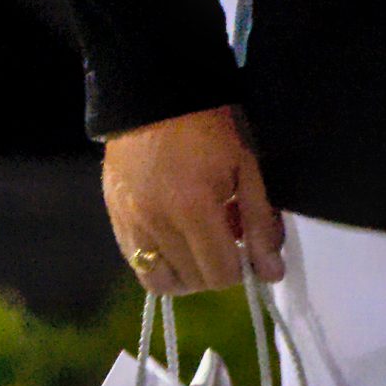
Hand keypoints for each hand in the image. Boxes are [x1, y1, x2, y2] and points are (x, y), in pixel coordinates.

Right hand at [103, 105, 284, 293]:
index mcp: (193, 210)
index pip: (220, 272)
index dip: (242, 268)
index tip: (251, 249)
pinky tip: (178, 240)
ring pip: (160, 283)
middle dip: (218, 270)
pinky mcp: (114, 225)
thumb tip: (271, 272)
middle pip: (192, 282)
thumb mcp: (247, 168)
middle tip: (230, 239)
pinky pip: (137, 266)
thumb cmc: (210, 129)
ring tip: (203, 246)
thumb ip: (260, 222)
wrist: (156, 101)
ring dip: (188, 276)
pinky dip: (162, 265)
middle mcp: (156, 227)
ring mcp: (129, 229)